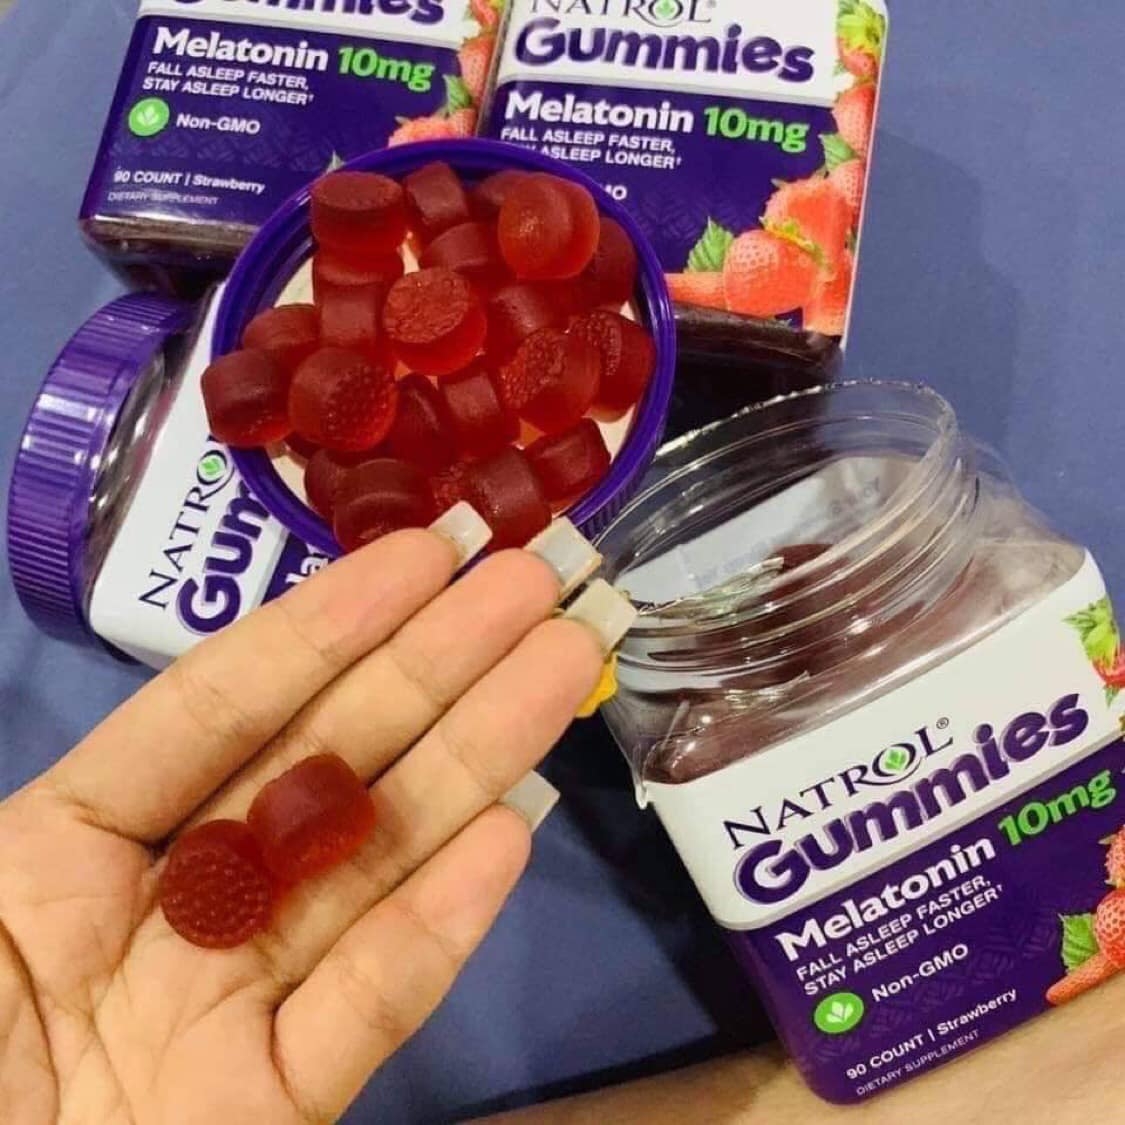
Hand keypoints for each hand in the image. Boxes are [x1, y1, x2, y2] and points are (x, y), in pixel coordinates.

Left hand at [0, 527, 604, 1122]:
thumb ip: (61, 813)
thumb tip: (197, 698)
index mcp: (63, 850)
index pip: (218, 707)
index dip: (325, 623)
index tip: (424, 556)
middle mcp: (168, 908)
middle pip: (322, 766)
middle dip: (432, 666)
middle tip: (532, 586)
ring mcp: (230, 1008)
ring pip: (371, 866)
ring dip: (473, 761)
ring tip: (561, 669)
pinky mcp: (274, 1111)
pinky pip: (368, 1008)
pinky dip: (439, 927)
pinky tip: (513, 835)